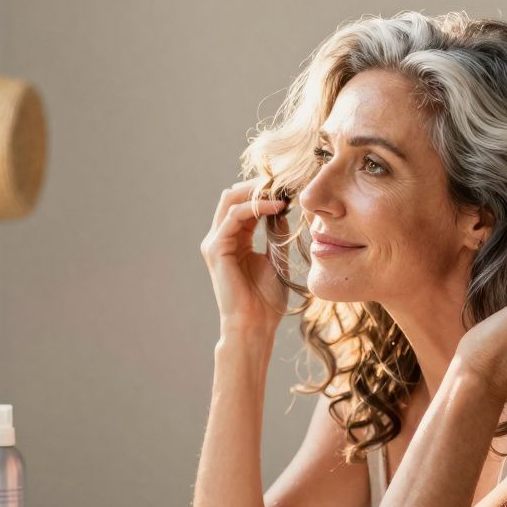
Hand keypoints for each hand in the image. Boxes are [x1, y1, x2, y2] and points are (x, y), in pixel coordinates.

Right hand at [200, 178, 292, 338]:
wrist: (254, 324)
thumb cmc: (265, 299)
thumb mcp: (276, 259)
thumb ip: (276, 234)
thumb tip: (283, 210)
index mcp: (235, 239)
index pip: (245, 203)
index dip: (265, 192)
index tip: (291, 187)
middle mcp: (221, 238)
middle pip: (233, 196)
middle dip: (259, 185)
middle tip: (285, 182)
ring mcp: (215, 242)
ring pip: (230, 199)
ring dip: (257, 192)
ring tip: (282, 191)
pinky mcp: (216, 248)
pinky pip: (234, 216)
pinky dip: (255, 206)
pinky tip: (276, 206)